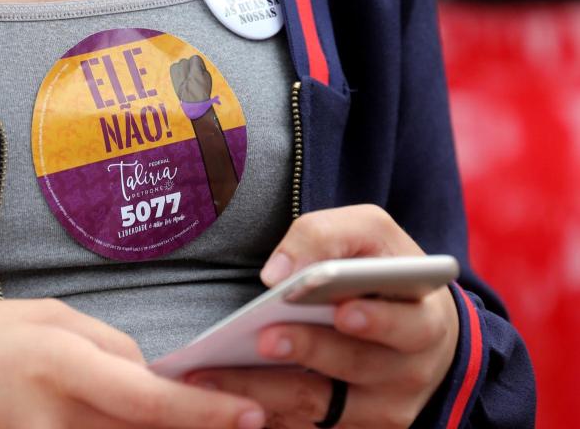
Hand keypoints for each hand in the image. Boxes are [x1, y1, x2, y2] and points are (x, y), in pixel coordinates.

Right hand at [0, 299, 266, 428]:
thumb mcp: (42, 318)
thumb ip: (104, 346)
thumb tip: (148, 375)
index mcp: (62, 363)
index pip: (152, 401)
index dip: (207, 412)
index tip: (251, 414)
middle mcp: (58, 416)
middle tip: (243, 418)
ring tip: (193, 415)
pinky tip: (134, 422)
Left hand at [186, 205, 459, 428]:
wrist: (412, 323)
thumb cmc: (382, 267)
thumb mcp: (369, 233)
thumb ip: (328, 236)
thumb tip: (279, 273)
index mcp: (423, 316)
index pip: (409, 324)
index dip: (377, 322)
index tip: (343, 312)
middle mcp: (409, 370)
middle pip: (358, 365)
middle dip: (311, 350)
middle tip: (267, 338)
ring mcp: (381, 407)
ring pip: (323, 404)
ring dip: (268, 389)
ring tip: (218, 375)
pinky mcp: (350, 426)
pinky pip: (303, 425)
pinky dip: (265, 413)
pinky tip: (225, 400)